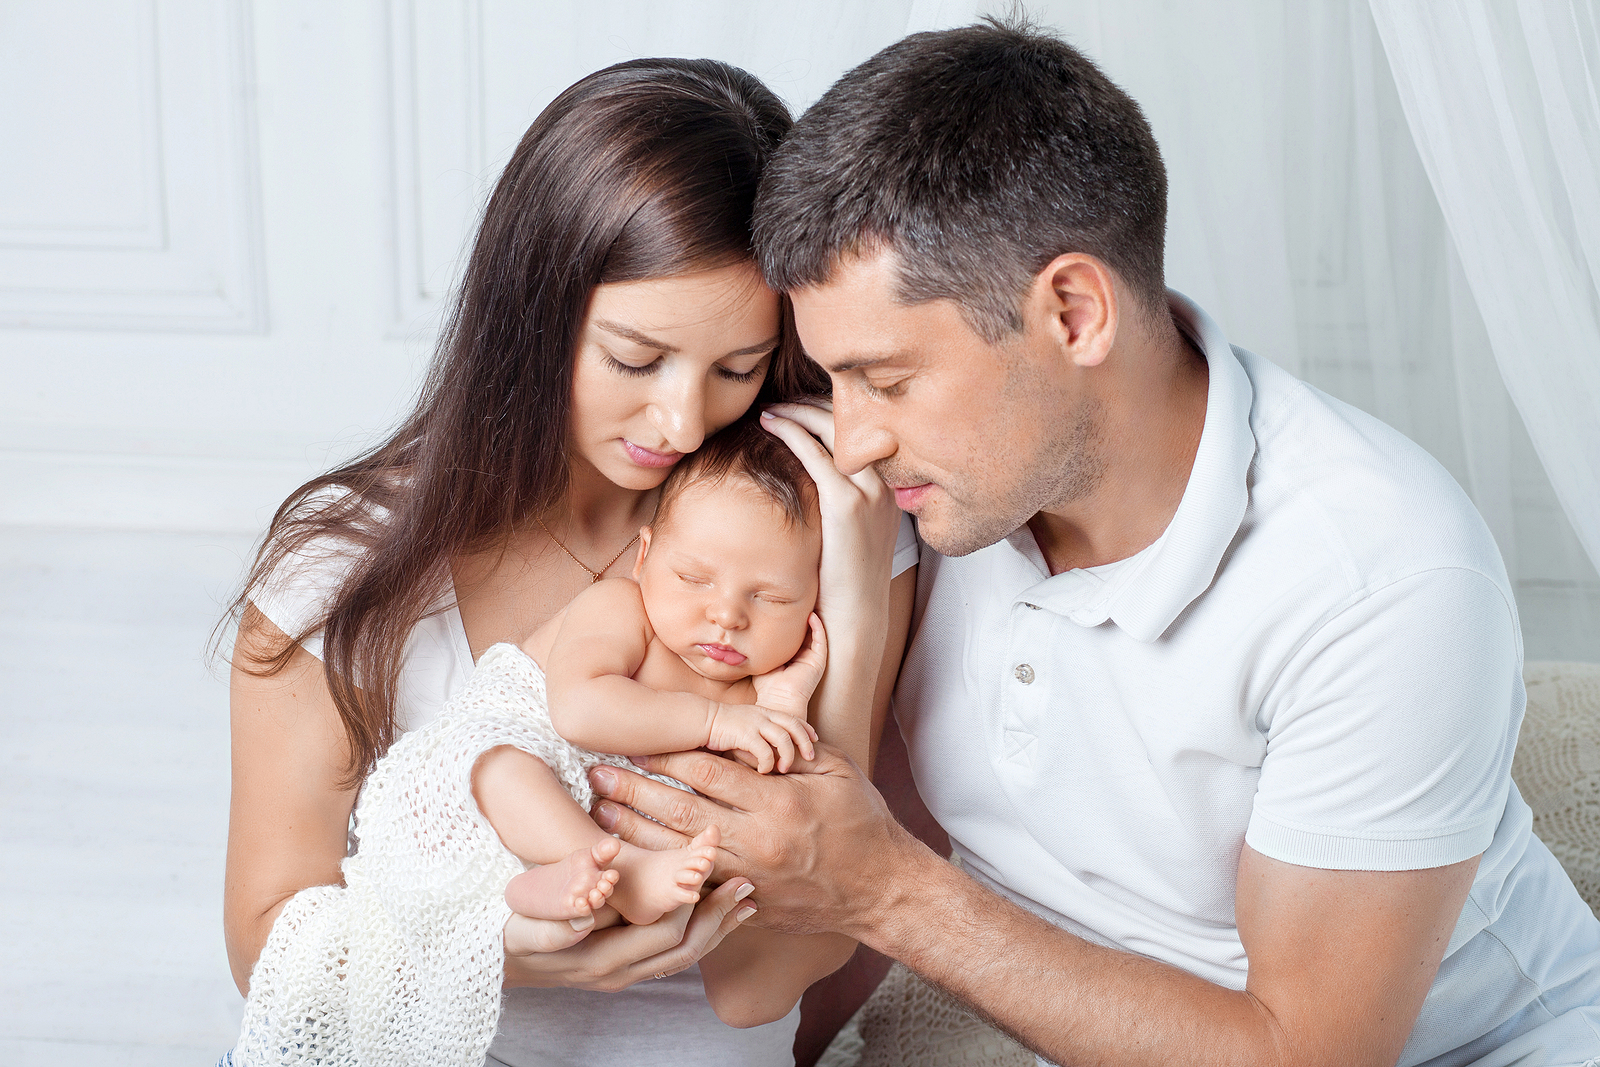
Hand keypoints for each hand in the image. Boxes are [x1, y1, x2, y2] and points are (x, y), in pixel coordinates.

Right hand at [502, 875, 757, 990]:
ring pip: (685, 955)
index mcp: (602, 960)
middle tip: (747, 885)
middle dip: (718, 916)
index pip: (664, 932)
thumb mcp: (524, 928)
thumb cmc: (512, 934)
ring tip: (746, 901)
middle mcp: (621, 973)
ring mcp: (626, 974)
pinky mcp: (627, 967)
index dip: (691, 902)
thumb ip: (553, 927)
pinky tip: (717, 915)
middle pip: (686, 948)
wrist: (501, 961)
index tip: (710, 868)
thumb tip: (584, 919)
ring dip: (717, 927)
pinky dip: (701, 933)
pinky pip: (674, 954)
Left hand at [589, 745, 916, 938]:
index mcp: (778, 801)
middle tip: (596, 774)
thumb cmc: (861, 821)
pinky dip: (661, 872)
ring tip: (600, 815)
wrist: (881, 889)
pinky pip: (696, 888)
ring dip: (636, 833)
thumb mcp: (836, 769)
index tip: (635, 742)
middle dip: (634, 792)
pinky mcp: (748, 901)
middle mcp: (758, 840)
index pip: (708, 773)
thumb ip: (788, 748)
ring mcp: (750, 876)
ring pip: (679, 853)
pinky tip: (633, 861)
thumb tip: (746, 728)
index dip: (666, 757)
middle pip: (681, 812)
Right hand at [707, 701, 816, 773]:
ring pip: (783, 738)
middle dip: (805, 742)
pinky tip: (763, 771)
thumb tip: (772, 752)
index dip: (807, 729)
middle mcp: (763, 715)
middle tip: (810, 758)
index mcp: (765, 712)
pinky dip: (768, 763)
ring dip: (788, 755)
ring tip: (784, 769)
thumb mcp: (745, 726)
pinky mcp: (744, 734)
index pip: (793, 718)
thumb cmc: (720, 728)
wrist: (698, 720)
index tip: (815, 741)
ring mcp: (754, 723)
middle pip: (794, 726)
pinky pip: (764, 751)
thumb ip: (760, 734)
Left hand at [749, 612, 827, 717]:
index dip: (790, 623)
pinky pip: (821, 640)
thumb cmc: (767, 686)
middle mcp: (804, 657)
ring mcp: (813, 659)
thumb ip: (760, 649)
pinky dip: (818, 627)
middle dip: (801, 618)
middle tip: (796, 601)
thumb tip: (747, 634)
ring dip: (811, 619)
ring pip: (815, 634)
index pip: (793, 636)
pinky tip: (811, 616)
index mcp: (792, 658)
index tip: (782, 608)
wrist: (777, 701)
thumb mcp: (762, 661)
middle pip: (805, 633)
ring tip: (806, 603)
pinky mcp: (819, 661)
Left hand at [761, 404, 900, 630]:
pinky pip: (816, 453)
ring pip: (834, 431)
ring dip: (799, 411)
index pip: (864, 434)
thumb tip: (812, 488)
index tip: (800, 408)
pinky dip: (791, 431)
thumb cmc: (843, 585)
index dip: (831, 414)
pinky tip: (770, 424)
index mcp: (890, 491)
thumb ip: (841, 507)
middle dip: (814, 405)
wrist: (854, 621)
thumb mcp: (850, 538)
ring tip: (771, 409)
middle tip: (782, 402)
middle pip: (852, 425)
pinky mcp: (847, 505)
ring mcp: (870, 493)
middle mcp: (886, 486)